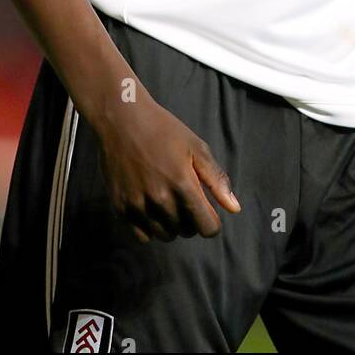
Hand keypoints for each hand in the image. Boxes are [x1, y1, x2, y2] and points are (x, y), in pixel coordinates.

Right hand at [93, 91, 240, 243]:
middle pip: (186, 231)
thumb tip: (235, 209)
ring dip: (171, 224)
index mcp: (183, 184)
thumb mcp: (196, 148)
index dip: (211, 221)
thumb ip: (216, 180)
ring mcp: (137, 205)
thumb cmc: (163, 130)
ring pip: (165, 236)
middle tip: (183, 197)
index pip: (207, 227)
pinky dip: (150, 228)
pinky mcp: (120, 208)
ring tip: (167, 201)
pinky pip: (142, 236)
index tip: (206, 209)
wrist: (121, 119)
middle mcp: (159, 199)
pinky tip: (150, 208)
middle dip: (191, 219)